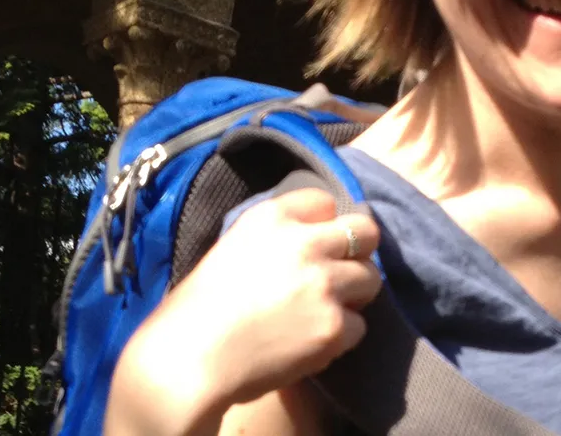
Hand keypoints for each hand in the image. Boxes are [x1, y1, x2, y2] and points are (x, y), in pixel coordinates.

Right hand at [106, 188, 382, 435]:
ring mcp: (324, 284)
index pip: (324, 201)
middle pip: (365, 231)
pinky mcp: (334, 326)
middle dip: (359, 251)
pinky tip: (311, 342)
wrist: (189, 359)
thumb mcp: (232, 249)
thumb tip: (311, 244)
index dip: (323, 224)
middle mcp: (304, 243)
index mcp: (271, 218)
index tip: (314, 242)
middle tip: (342, 271)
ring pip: (371, 279)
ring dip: (353, 294)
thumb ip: (274, 240)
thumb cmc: (196, 309)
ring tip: (325, 310)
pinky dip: (339, 336)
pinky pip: (358, 326)